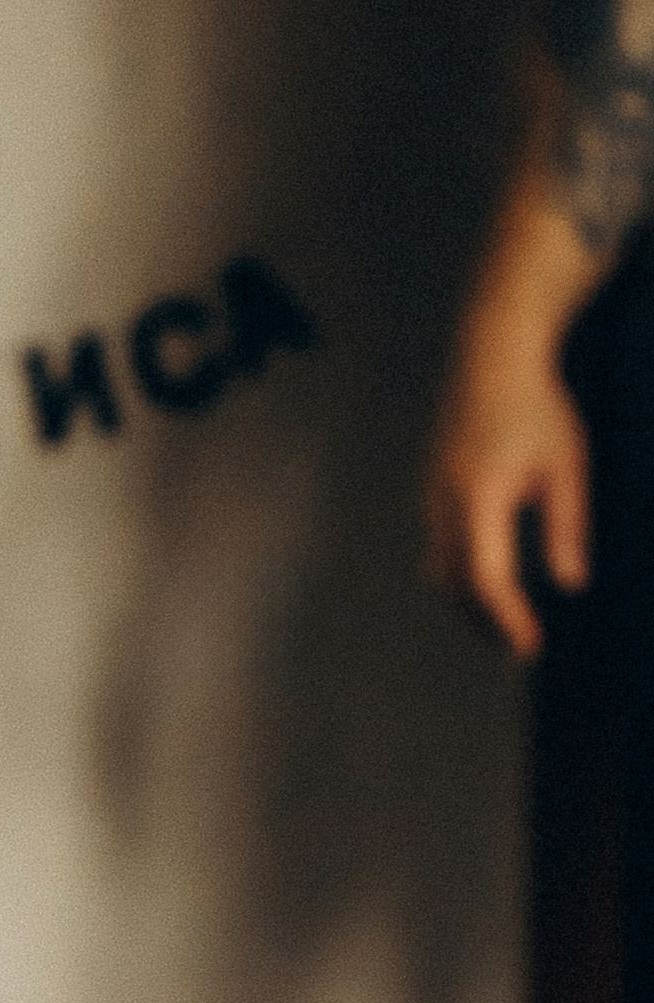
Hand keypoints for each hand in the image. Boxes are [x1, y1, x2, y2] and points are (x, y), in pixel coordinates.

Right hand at [427, 306, 590, 657]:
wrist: (491, 356)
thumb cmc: (535, 406)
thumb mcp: (566, 465)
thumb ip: (567, 526)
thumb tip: (571, 582)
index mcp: (480, 498)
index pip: (489, 578)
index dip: (508, 618)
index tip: (530, 645)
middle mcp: (446, 505)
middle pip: (457, 585)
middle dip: (486, 622)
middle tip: (520, 645)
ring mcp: (432, 499)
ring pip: (442, 571)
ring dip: (469, 604)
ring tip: (502, 623)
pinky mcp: (432, 494)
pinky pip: (439, 550)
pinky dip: (459, 577)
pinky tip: (484, 582)